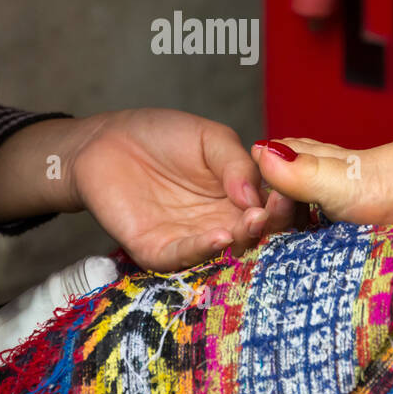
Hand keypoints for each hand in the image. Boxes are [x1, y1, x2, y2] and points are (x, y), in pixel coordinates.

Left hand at [71, 108, 298, 270]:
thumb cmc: (159, 136)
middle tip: (273, 210)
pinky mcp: (157, 250)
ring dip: (242, 240)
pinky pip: (183, 257)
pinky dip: (203, 250)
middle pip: (254, 236)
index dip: (282, 205)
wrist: (105, 141)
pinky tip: (220, 237)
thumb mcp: (209, 138)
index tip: (287, 192)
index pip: (270, 210)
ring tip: (252, 222)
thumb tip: (256, 196)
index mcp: (238, 198)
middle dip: (268, 226)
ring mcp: (190, 240)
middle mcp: (219, 223)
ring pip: (224, 251)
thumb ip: (236, 163)